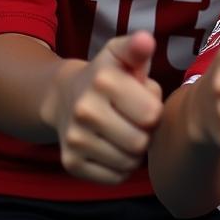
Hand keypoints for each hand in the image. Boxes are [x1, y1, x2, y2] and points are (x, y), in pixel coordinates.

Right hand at [40, 31, 162, 184]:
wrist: (65, 96)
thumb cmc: (109, 74)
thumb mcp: (121, 54)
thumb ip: (137, 47)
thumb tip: (146, 41)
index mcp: (103, 80)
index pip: (151, 114)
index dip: (154, 110)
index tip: (145, 101)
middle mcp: (85, 110)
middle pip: (140, 142)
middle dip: (146, 133)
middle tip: (137, 121)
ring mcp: (74, 140)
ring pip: (128, 162)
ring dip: (135, 152)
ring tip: (128, 133)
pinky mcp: (71, 164)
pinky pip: (114, 178)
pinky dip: (121, 168)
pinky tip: (116, 149)